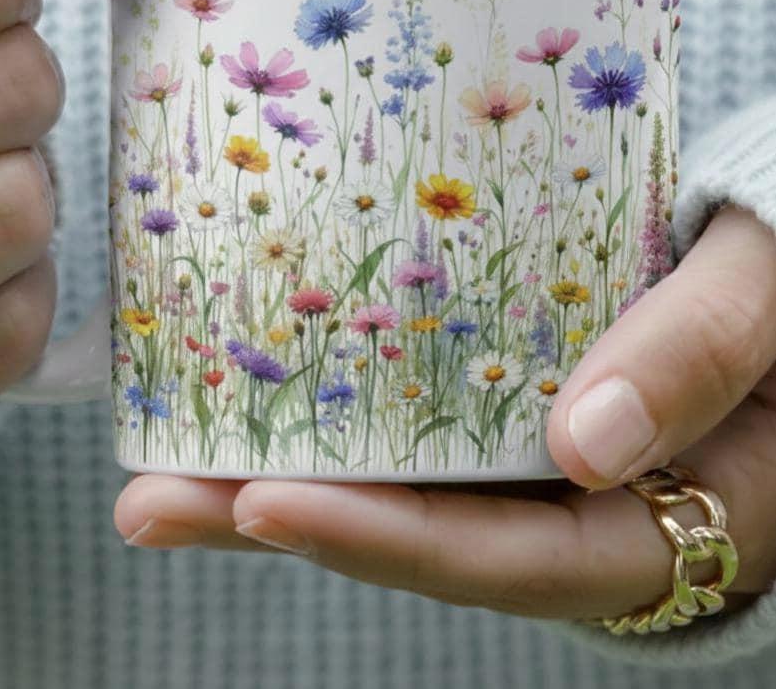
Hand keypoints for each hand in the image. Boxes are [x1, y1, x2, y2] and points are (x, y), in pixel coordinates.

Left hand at [115, 205, 775, 621]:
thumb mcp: (770, 308)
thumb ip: (702, 356)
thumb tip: (587, 437)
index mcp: (647, 517)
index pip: (495, 557)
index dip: (379, 542)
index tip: (260, 508)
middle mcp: (571, 502)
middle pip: (415, 534)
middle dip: (279, 526)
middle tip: (151, 505)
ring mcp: (533, 456)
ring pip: (401, 485)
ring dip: (278, 477)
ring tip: (157, 468)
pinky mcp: (508, 400)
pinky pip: (415, 427)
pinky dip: (335, 421)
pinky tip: (250, 395)